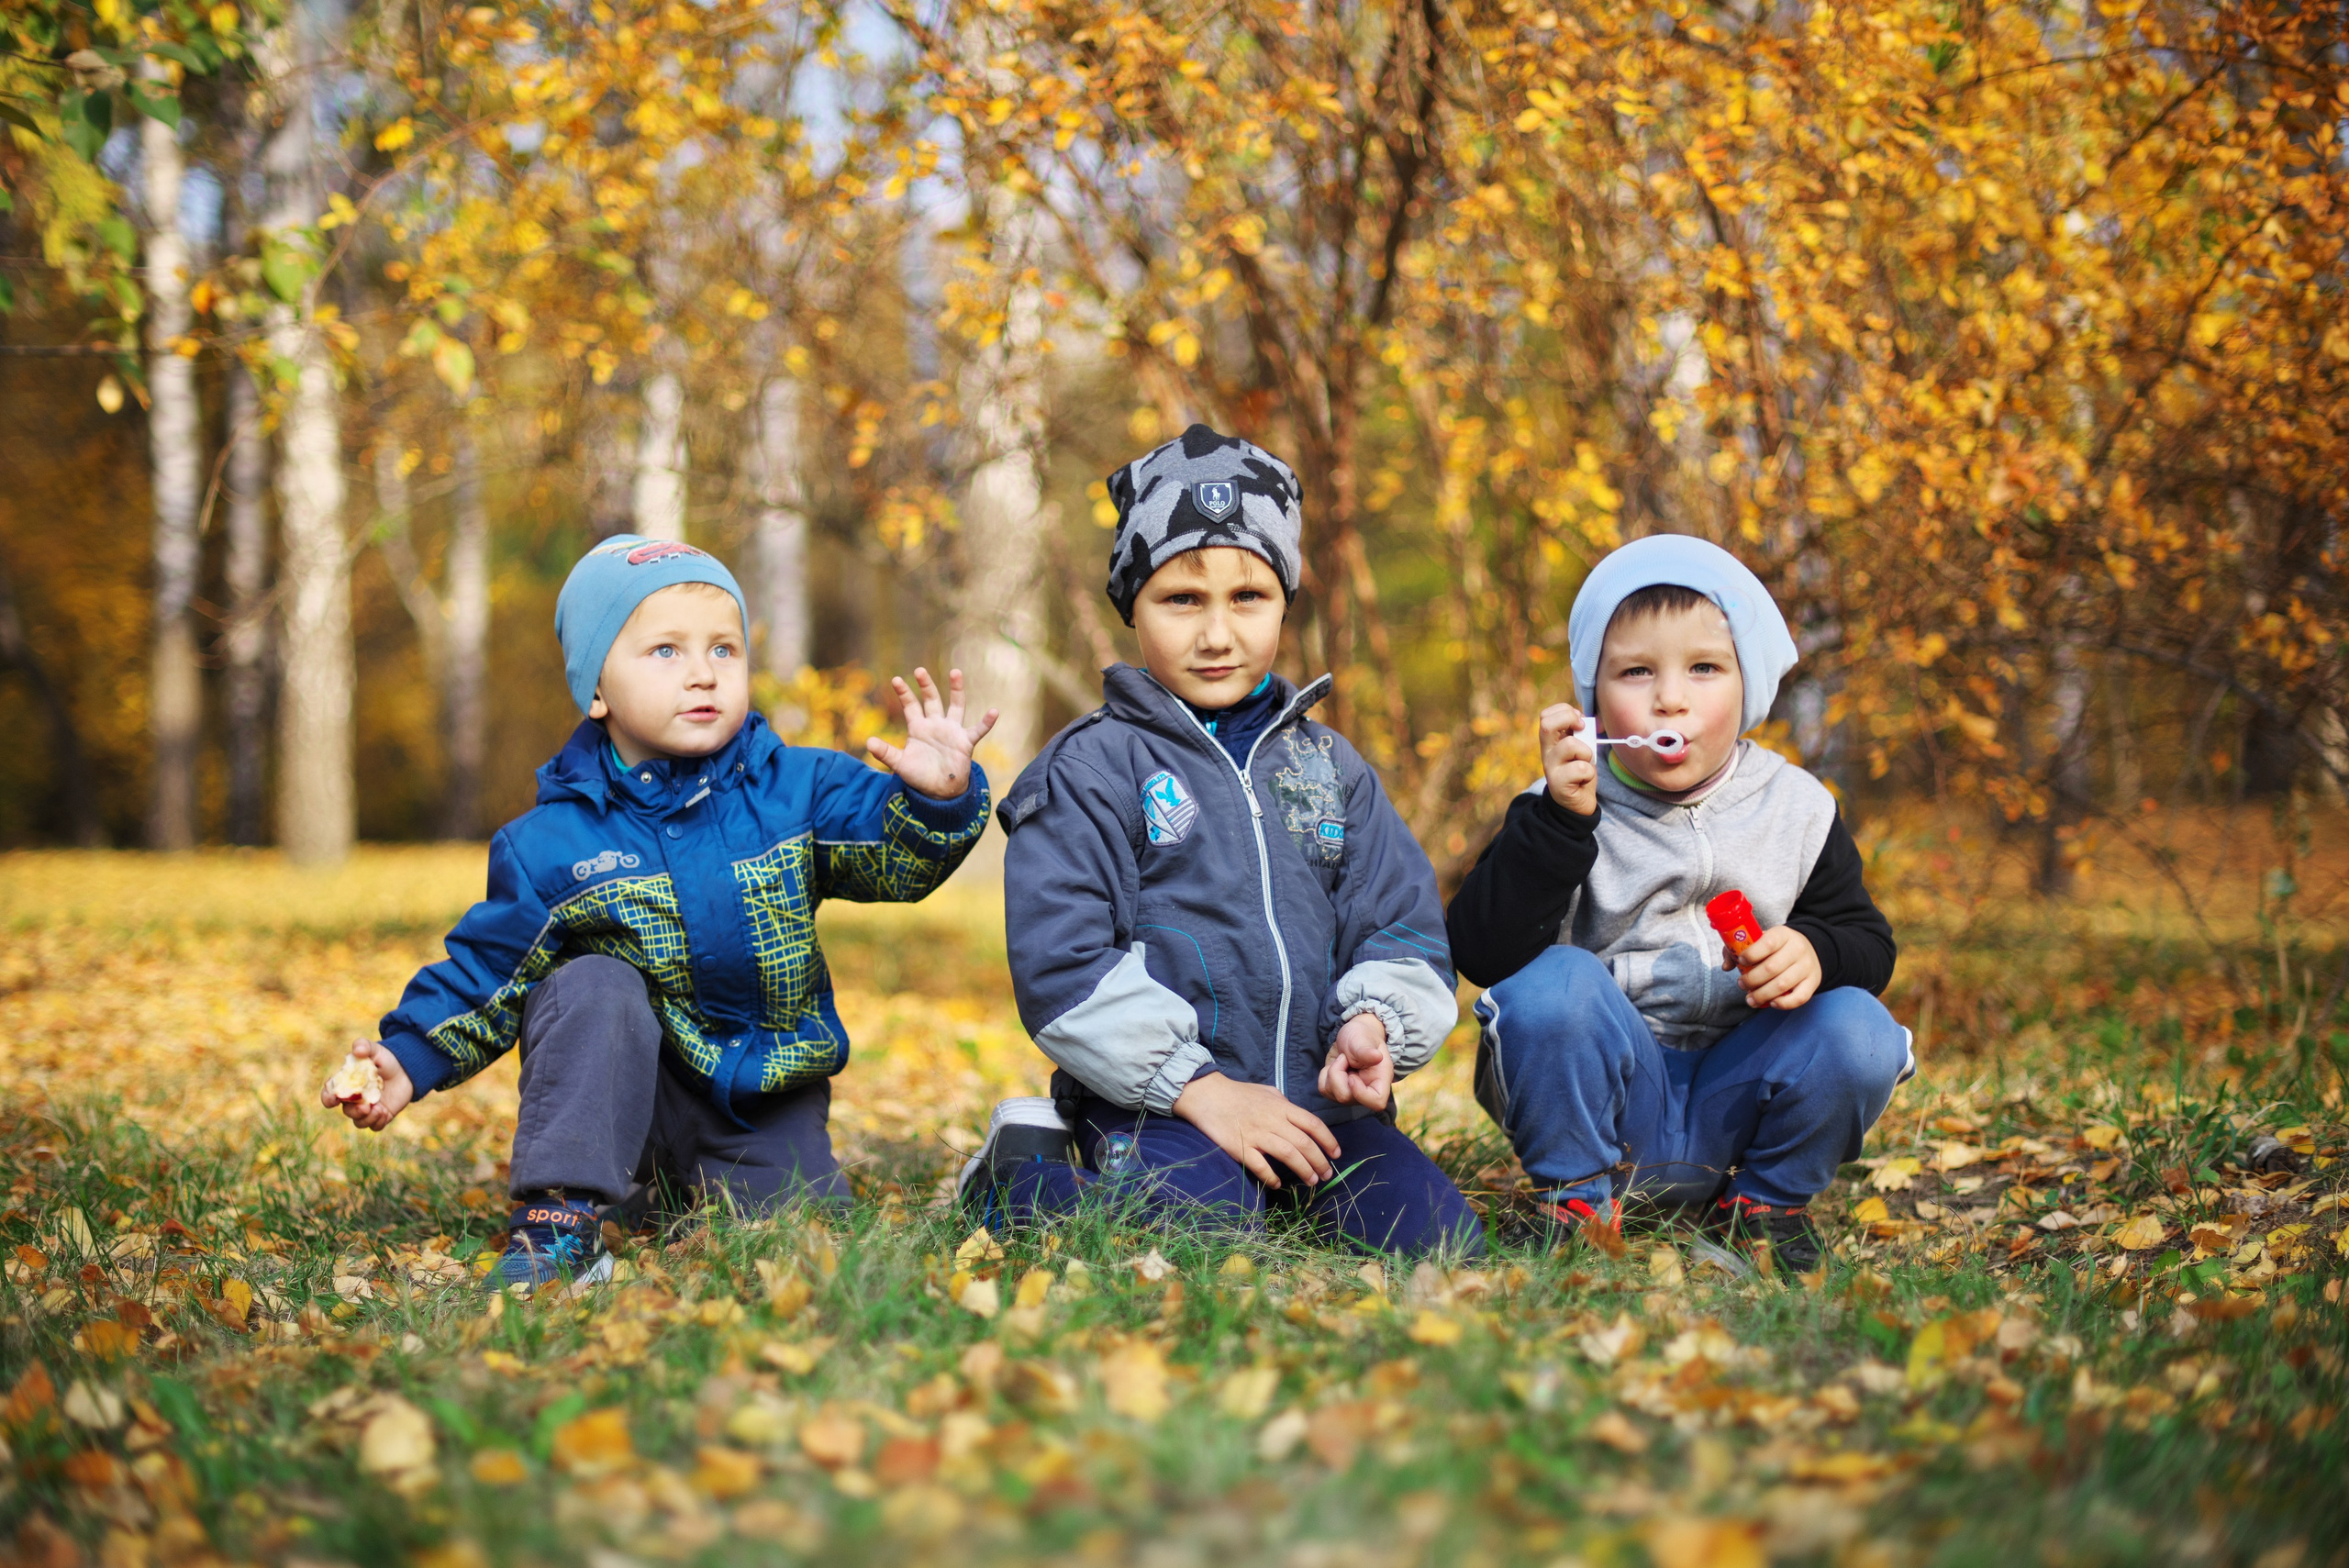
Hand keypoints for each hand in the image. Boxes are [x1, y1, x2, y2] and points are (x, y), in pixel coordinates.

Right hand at [318, 1040, 413, 1132]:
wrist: (406, 1069)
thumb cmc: (385, 1059)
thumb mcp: (375, 1050)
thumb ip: (364, 1046)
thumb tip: (357, 1050)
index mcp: (346, 1084)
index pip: (329, 1094)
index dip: (328, 1098)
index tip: (333, 1099)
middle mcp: (353, 1099)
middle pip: (346, 1111)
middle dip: (353, 1112)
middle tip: (365, 1107)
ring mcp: (367, 1109)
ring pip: (359, 1122)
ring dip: (367, 1119)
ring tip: (379, 1110)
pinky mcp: (380, 1115)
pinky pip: (375, 1126)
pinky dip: (378, 1122)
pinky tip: (385, 1113)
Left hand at [866, 667, 998, 799]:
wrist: (939, 791)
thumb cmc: (920, 775)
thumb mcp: (900, 764)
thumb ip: (885, 753)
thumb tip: (868, 741)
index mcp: (919, 728)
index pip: (911, 706)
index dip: (904, 693)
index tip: (896, 679)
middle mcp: (936, 725)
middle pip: (931, 700)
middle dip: (926, 685)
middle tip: (919, 670)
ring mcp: (952, 732)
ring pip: (956, 706)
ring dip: (956, 690)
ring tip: (956, 672)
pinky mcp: (965, 742)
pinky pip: (978, 730)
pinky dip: (986, 722)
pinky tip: (994, 712)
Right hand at [1172, 1072, 1339, 1189]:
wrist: (1207, 1095)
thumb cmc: (1238, 1093)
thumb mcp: (1267, 1092)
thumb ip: (1285, 1104)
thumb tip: (1298, 1117)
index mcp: (1282, 1107)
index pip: (1313, 1124)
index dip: (1328, 1141)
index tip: (1336, 1154)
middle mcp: (1273, 1120)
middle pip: (1304, 1143)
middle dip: (1319, 1161)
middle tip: (1326, 1175)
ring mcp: (1256, 1134)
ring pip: (1288, 1155)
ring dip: (1303, 1170)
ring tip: (1311, 1181)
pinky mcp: (1240, 1147)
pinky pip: (1260, 1166)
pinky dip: (1271, 1177)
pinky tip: (1278, 1184)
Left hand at [1318, 1012, 1392, 1112]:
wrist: (1352, 1036)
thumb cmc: (1361, 1036)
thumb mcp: (1362, 1039)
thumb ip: (1366, 1050)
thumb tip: (1377, 1057)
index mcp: (1380, 1079)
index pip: (1376, 1102)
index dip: (1361, 1094)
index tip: (1351, 1076)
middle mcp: (1367, 1091)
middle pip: (1346, 1098)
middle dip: (1337, 1075)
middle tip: (1343, 1058)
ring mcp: (1352, 1094)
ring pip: (1333, 1094)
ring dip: (1331, 1073)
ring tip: (1342, 1059)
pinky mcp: (1338, 1092)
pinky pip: (1324, 1089)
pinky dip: (1325, 1075)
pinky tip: (1335, 1066)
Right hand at [1538, 701, 1596, 815]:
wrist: (1577, 804)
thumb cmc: (1580, 773)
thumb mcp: (1579, 749)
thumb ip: (1579, 735)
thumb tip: (1585, 721)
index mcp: (1551, 742)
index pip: (1546, 716)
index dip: (1564, 711)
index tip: (1579, 720)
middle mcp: (1546, 753)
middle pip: (1547, 725)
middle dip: (1570, 719)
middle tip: (1582, 729)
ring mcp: (1550, 768)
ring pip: (1570, 745)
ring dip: (1586, 752)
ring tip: (1585, 763)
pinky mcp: (1558, 784)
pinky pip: (1581, 769)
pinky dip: (1589, 772)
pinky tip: (1584, 779)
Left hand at [1724, 925, 1821, 1009]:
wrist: (1808, 949)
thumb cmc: (1776, 947)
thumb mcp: (1761, 940)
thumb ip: (1739, 948)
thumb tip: (1726, 966)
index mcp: (1783, 934)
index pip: (1768, 943)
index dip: (1751, 954)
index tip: (1741, 961)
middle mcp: (1798, 949)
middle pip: (1771, 968)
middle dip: (1751, 979)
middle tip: (1741, 984)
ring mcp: (1807, 967)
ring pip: (1782, 985)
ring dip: (1762, 995)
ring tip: (1750, 998)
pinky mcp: (1813, 982)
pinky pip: (1799, 998)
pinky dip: (1783, 1004)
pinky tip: (1771, 1003)